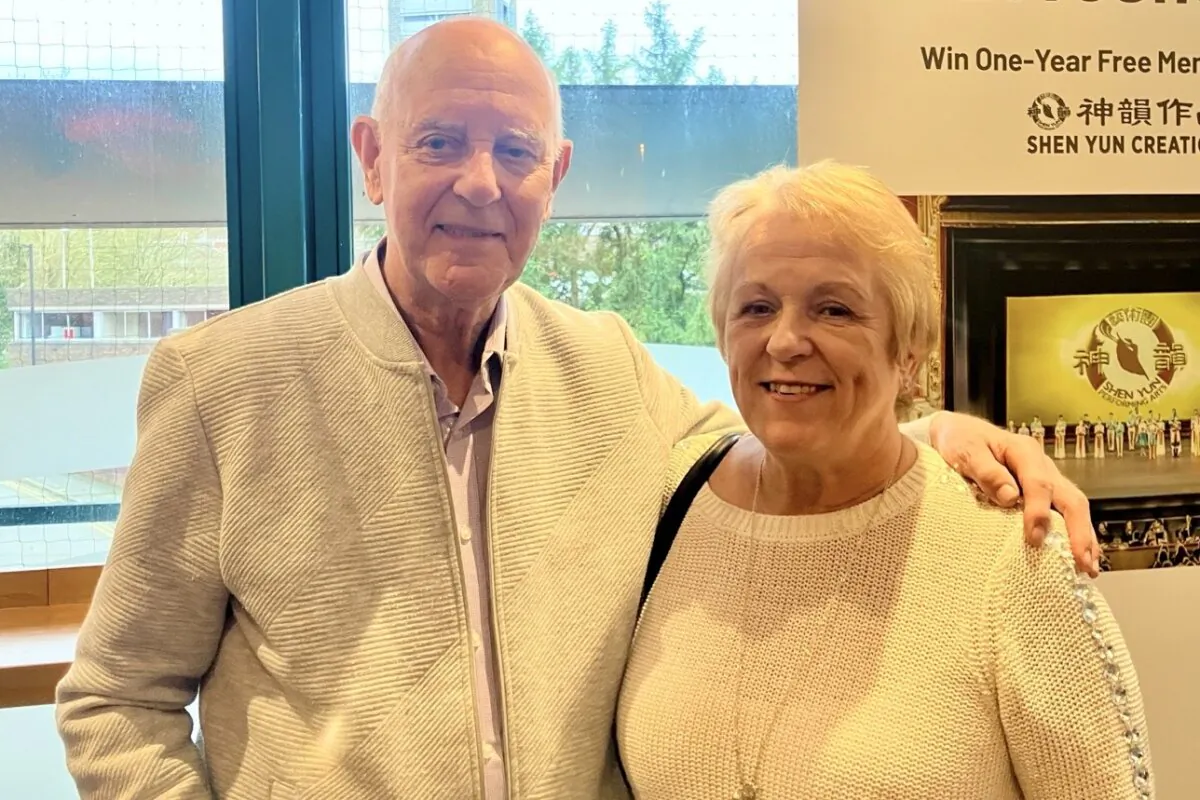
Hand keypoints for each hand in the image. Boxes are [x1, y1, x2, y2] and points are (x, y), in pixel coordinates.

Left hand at [928, 411, 1098, 576]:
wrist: (958, 434)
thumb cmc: (960, 442)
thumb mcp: (965, 451)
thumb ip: (986, 471)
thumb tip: (1010, 496)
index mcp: (1023, 451)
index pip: (1038, 484)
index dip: (1038, 512)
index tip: (1034, 539)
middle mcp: (1042, 465)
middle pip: (1070, 497)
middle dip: (1078, 531)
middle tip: (1080, 562)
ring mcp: (1047, 479)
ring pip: (1074, 507)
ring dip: (1084, 537)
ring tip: (1088, 568)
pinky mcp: (1044, 492)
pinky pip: (1065, 513)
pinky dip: (1074, 534)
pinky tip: (1078, 556)